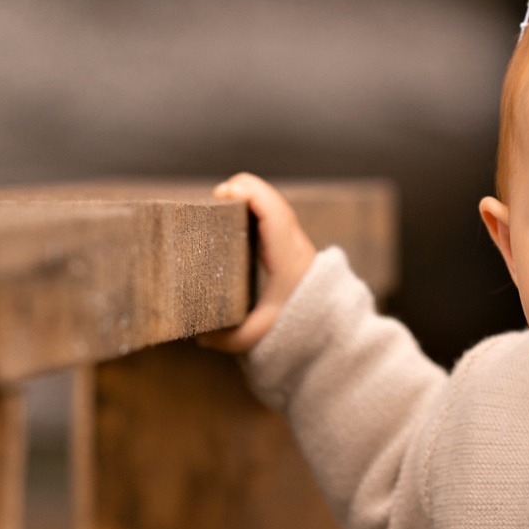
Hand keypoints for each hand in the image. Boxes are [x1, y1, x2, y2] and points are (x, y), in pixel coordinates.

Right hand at [196, 173, 318, 353]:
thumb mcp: (258, 337)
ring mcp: (297, 243)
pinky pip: (276, 214)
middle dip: (245, 189)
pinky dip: (258, 205)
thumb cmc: (296, 330)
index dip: (251, 195)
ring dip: (251, 195)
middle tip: (217, 196)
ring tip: (223, 199)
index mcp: (288, 261)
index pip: (274, 215)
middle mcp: (295, 246)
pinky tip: (239, 210)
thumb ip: (226, 338)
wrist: (331, 329)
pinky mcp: (293, 245)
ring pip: (276, 205)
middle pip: (274, 202)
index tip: (223, 193)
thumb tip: (197, 335)